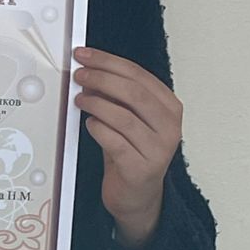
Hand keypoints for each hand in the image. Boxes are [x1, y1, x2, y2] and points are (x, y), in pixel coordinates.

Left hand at [72, 46, 181, 244]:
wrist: (136, 195)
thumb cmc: (131, 152)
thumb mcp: (127, 118)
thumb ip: (114, 96)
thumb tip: (89, 70)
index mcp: (170, 108)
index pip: (139, 75)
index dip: (109, 61)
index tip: (86, 55)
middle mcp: (170, 127)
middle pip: (133, 92)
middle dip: (101, 78)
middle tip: (79, 74)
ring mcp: (158, 150)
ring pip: (123, 116)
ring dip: (96, 103)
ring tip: (79, 99)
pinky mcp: (140, 169)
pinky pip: (114, 141)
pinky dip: (97, 128)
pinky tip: (89, 124)